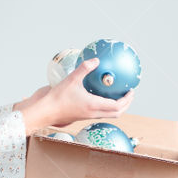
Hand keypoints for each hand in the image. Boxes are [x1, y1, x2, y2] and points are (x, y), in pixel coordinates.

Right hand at [13, 59, 134, 134]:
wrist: (45, 112)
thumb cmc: (57, 98)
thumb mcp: (71, 79)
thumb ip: (84, 68)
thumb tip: (96, 60)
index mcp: (93, 105)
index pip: (117, 106)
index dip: (127, 100)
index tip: (131, 91)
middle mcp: (93, 113)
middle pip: (117, 113)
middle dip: (125, 105)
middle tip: (128, 95)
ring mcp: (88, 116)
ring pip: (109, 115)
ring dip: (117, 107)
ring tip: (118, 97)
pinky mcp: (82, 116)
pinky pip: (100, 113)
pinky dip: (106, 107)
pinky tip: (101, 98)